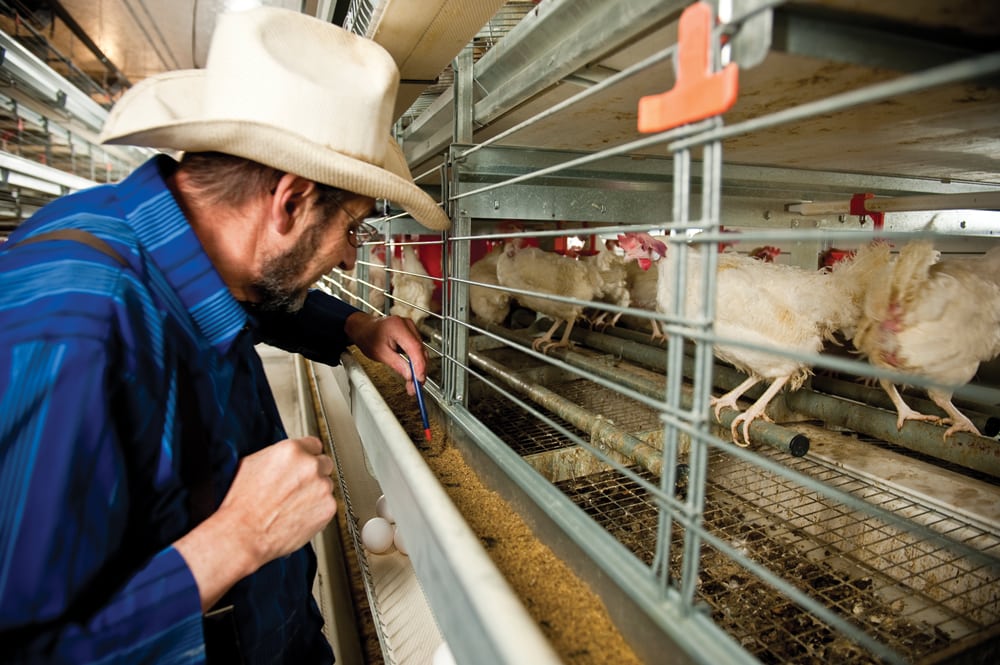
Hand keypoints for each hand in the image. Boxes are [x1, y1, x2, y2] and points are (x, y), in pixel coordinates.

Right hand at [175, 437, 336, 610]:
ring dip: (316, 493)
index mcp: (292, 450)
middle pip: (324, 463)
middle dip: (314, 473)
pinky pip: (328, 505)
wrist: (244, 534)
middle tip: (298, 487)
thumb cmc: (242, 504)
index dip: (307, 456)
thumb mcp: (251, 464)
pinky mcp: (328, 508)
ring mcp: (322, 487)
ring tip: (293, 505)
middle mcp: (310, 465)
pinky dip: (318, 511)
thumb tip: (285, 458)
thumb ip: (277, 456)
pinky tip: (298, 516)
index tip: (304, 464)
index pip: (314, 444)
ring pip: (327, 485)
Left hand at [345, 312, 425, 394]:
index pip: (414, 348)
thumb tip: (409, 374)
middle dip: (420, 369)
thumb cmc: (369, 337)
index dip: (419, 365)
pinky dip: (417, 361)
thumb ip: (396, 364)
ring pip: (422, 350)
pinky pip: (419, 349)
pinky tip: (413, 371)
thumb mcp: (379, 353)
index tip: (419, 378)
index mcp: (397, 327)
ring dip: (420, 367)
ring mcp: (411, 328)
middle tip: (416, 385)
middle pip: (420, 350)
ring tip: (413, 382)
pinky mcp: (412, 333)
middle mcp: (407, 325)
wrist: (365, 329)